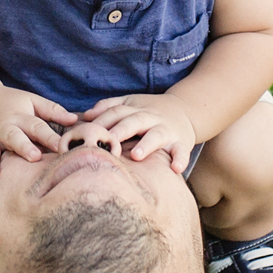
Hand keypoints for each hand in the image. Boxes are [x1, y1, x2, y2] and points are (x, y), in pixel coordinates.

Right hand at [0, 87, 77, 197]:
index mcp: (19, 117)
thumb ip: (53, 110)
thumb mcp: (32, 101)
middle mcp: (2, 129)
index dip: (49, 137)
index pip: (37, 126)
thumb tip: (75, 120)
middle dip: (22, 147)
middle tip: (33, 157)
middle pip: (13, 137)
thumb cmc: (12, 104)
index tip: (62, 147)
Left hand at [82, 95, 196, 172]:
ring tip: (137, 156)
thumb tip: (86, 116)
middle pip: (134, 121)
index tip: (87, 133)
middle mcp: (150, 118)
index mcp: (135, 109)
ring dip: (147, 144)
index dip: (102, 121)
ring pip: (156, 135)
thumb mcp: (131, 103)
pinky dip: (181, 159)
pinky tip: (176, 168)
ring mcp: (166, 130)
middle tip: (110, 141)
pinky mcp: (181, 142)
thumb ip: (109, 107)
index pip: (116, 112)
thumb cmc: (150, 111)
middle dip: (121, 130)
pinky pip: (181, 151)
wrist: (186, 110)